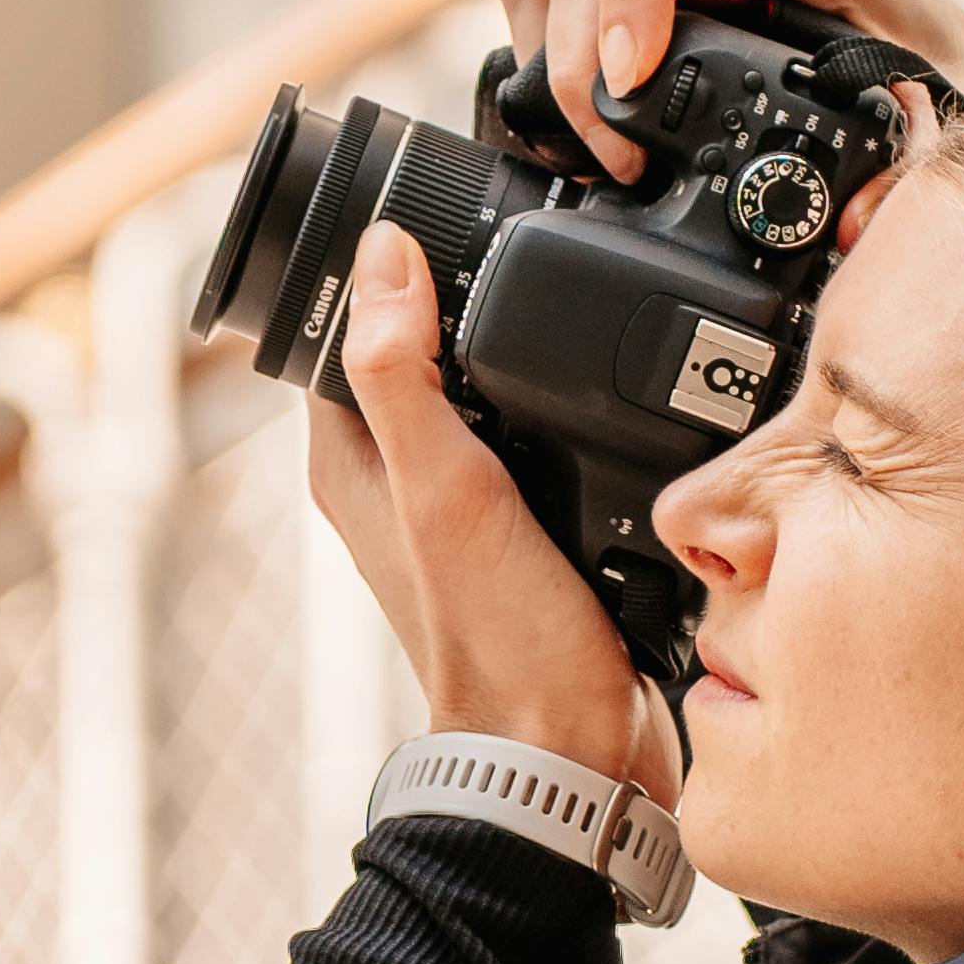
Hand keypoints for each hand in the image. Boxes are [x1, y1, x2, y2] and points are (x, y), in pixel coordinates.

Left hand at [305, 223, 671, 798]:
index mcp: (355, 460)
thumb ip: (405, 375)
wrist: (570, 751)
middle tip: (526, 240)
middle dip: (469, 296)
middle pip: (426, 348)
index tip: (446, 212)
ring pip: (490, 391)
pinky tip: (612, 389)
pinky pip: (542, 439)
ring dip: (526, 353)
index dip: (389, 262)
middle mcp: (402, 478)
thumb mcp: (446, 491)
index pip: (351, 324)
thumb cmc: (496, 641)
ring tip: (571, 300)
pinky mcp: (531, 529)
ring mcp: (467, 505)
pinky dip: (569, 408)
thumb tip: (382, 255)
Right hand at [501, 0, 963, 210]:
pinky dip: (545, 57)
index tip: (631, 74)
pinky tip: (581, 122)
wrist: (936, 58)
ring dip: (553, 60)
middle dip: (580, 61)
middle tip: (618, 158)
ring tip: (599, 147)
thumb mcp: (947, 112)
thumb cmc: (939, 70)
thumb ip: (912, 164)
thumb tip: (852, 224)